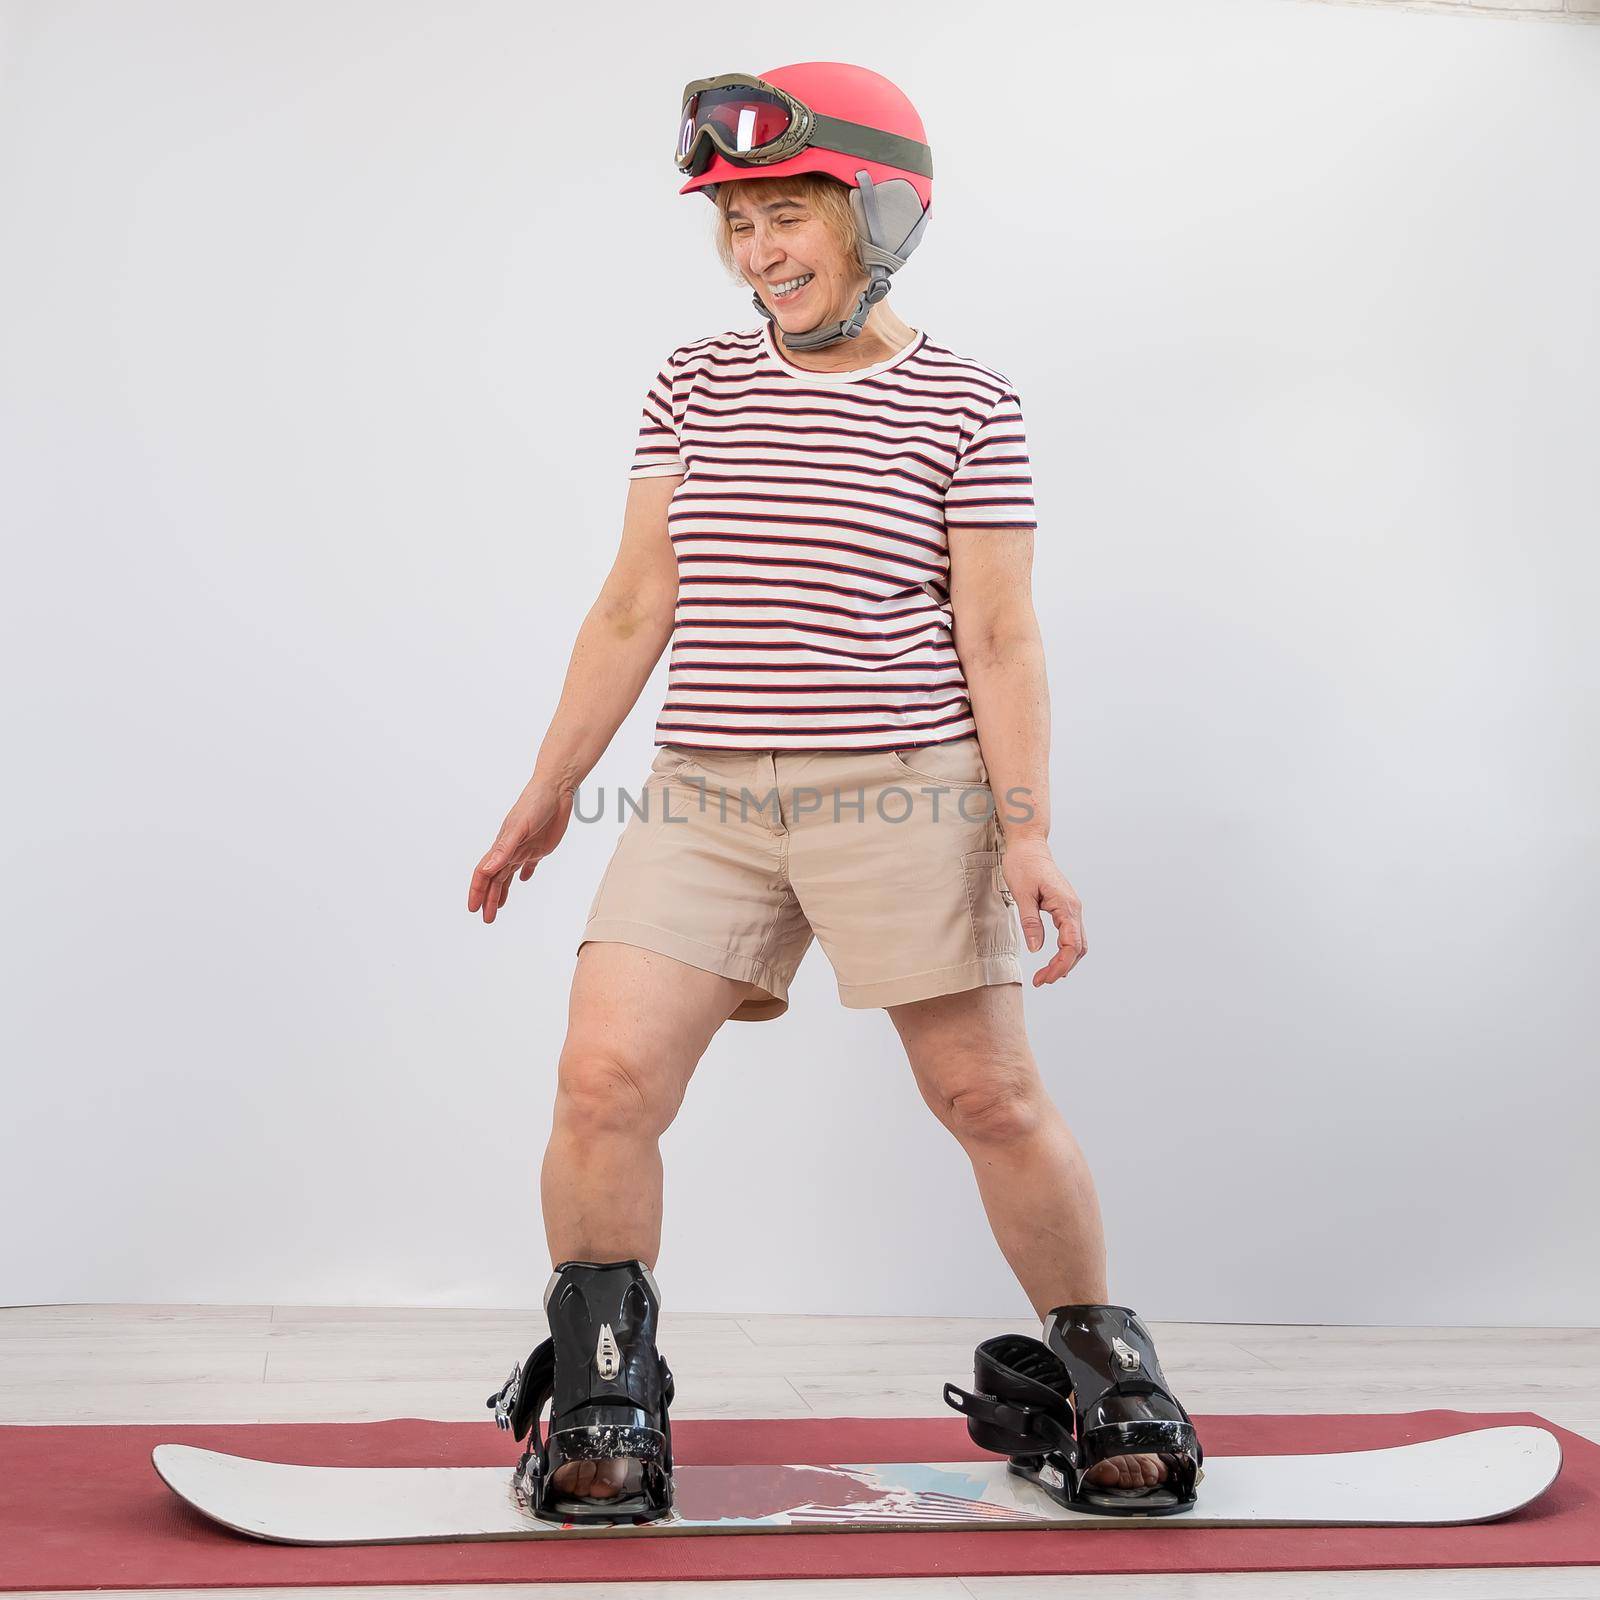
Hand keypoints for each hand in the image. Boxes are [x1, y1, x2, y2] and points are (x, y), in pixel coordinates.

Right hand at [468, 779, 573, 923]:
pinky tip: (523, 880)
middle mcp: (510, 850)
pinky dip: (524, 874)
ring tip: (498, 907)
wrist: (555, 791)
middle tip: (486, 919)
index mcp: (501, 847)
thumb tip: (489, 869)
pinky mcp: (539, 847)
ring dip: (501, 891)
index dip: (477, 891)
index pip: (484, 873)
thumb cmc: (535, 805)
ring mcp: (524, 849)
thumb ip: (504, 849)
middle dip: (488, 899)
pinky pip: (528, 864)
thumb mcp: (519, 828)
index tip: (473, 908)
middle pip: (495, 879)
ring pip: (508, 875)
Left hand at [1001, 837, 1086, 983]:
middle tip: (1041, 981)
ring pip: (1078, 943)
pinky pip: (1072, 934)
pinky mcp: (1065, 908)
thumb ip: (1031, 922)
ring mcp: (1072, 908)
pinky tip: (1054, 960)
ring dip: (1064, 961)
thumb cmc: (1024, 865)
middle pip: (1078, 948)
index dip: (1059, 966)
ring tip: (1045, 975)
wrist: (1029, 846)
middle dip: (1062, 968)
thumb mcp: (1022, 894)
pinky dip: (1065, 951)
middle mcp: (1074, 908)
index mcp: (1066, 906)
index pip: (1071, 945)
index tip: (1044, 978)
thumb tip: (1036, 949)